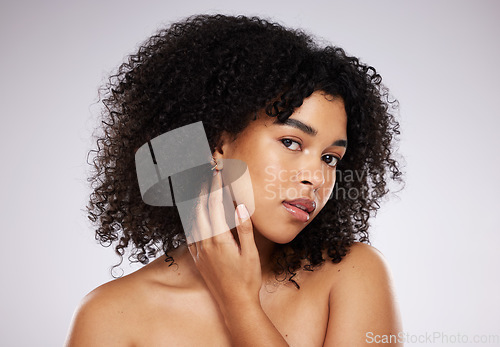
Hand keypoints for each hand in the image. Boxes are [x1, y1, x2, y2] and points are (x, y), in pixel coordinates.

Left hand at [187, 170, 261, 308]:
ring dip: (196, 203)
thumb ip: (244, 229)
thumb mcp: (250, 254)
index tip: (218, 175)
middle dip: (203, 190)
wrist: (234, 304)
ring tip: (200, 189)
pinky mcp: (197, 258)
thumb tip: (239, 206)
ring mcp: (199, 251)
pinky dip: (192, 220)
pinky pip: (190, 234)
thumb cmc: (246, 280)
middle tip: (207, 175)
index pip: (215, 207)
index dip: (216, 188)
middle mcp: (205, 243)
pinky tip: (194, 215)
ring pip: (193, 220)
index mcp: (219, 240)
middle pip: (201, 210)